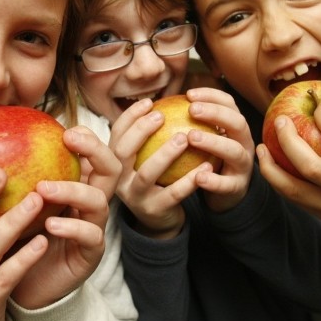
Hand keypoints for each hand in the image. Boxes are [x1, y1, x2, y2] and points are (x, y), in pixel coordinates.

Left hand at [9, 128, 112, 309]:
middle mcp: (88, 203)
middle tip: (68, 141)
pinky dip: (72, 227)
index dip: (86, 138)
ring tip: (43, 189)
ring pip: (99, 200)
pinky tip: (50, 224)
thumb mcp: (6, 204)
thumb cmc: (10, 240)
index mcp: (73, 185)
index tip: (63, 130)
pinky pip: (91, 236)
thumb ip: (5, 178)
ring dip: (72, 190)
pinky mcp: (89, 255)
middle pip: (110, 168)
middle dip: (95, 150)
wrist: (16, 287)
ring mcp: (92, 228)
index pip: (92, 154)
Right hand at [110, 88, 253, 237]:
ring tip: (185, 138)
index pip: (116, 134)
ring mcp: (135, 197)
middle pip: (123, 152)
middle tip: (163, 115)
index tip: (150, 102)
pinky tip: (206, 165)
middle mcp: (119, 179)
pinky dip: (189, 179)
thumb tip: (159, 100)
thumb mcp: (144, 158)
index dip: (130, 116)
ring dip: (165, 153)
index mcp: (115, 162)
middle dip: (141, 131)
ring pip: (147, 173)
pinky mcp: (153, 211)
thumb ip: (147, 136)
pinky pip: (173, 194)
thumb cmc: (155, 180)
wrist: (159, 220)